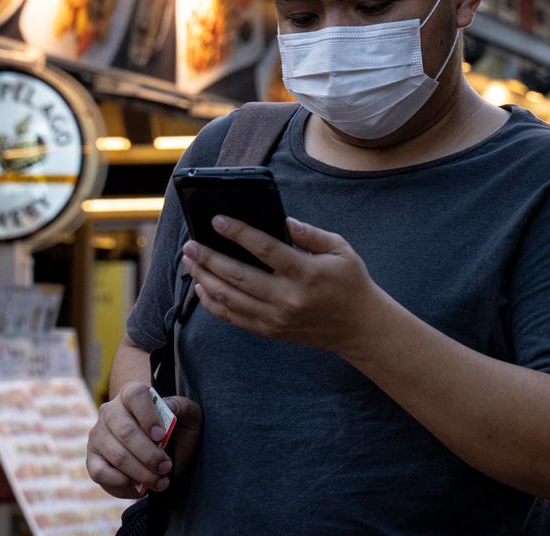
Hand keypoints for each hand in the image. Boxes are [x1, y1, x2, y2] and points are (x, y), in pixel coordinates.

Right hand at [87, 381, 202, 498]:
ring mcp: (98, 435)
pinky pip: (100, 472)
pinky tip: (138, 485)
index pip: (135, 396)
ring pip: (117, 455)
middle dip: (149, 454)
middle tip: (166, 467)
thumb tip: (169, 408)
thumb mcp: (188, 417)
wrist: (160, 452)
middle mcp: (110, 411)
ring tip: (160, 481)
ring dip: (141, 472)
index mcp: (132, 394)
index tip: (161, 436)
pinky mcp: (92, 459)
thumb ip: (183, 408)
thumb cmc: (174, 430)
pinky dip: (122, 482)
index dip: (148, 416)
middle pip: (126, 431)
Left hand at [182, 216, 390, 355]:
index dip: (238, 233)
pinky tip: (202, 288)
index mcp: (306, 273)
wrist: (359, 328)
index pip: (265, 249)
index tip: (217, 220)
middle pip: (238, 276)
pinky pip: (234, 318)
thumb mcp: (339, 249)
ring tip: (189, 262)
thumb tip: (280, 219)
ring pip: (230, 299)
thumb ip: (308, 233)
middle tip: (189, 244)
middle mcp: (288, 298)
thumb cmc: (350, 282)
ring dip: (205, 279)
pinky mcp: (271, 331)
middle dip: (208, 258)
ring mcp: (277, 318)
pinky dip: (213, 304)